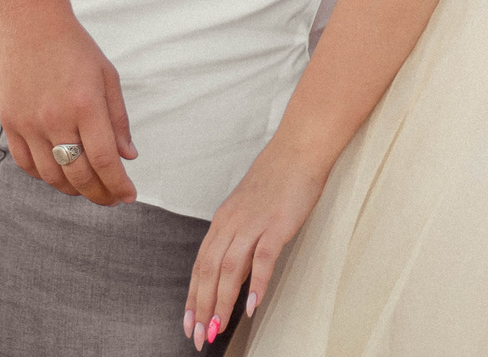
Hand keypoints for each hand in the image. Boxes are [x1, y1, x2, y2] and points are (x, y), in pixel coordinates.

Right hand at [0, 0, 138, 204]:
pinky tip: (59, 174)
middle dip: (100, 193)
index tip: (129, 195)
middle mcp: (56, 119)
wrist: (28, 22)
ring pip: (52, 176)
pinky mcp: (10, 122)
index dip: (118, 184)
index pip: (104, 160)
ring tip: (88, 187)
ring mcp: (29, 123)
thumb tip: (128, 157)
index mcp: (85, 105)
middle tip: (112, 198)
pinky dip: (45, 176)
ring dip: (73, 188)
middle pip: (79, 175)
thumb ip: (118, 119)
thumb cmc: (74, 46)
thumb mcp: (106, 76)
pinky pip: (27, 164)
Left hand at [182, 140, 327, 349]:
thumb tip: (233, 269)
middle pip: (208, 271)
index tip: (189, 323)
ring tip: (218, 328)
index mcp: (222, 221)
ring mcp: (253, 223)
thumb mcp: (248, 208)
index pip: (200, 265)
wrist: (298, 150)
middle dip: (202, 307)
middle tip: (199, 337)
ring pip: (229, 268)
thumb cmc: (276, 179)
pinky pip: (262, 258)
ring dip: (222, 302)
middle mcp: (231, 223)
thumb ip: (239, 237)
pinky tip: (252, 306)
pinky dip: (256, 283)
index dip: (193, 297)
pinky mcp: (276, 224)